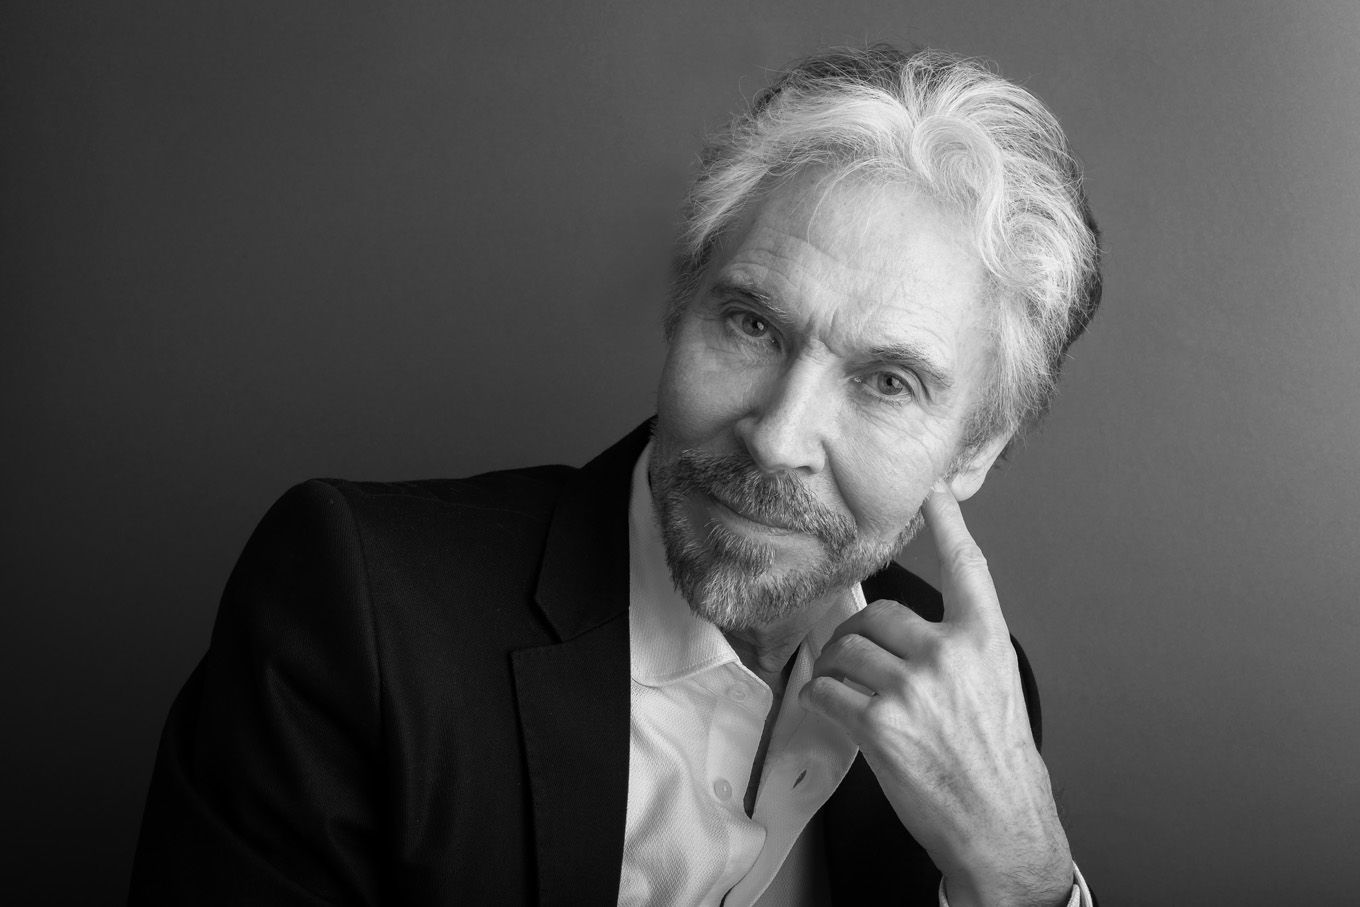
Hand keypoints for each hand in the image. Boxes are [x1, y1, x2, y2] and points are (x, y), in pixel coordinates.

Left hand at [800, 484, 1072, 905]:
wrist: (1000, 827)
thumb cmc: (998, 765)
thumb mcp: (995, 690)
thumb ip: (957, 651)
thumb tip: (907, 635)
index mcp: (984, 642)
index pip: (967, 567)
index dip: (949, 524)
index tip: (935, 491)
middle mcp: (948, 655)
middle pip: (878, 614)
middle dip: (858, 636)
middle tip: (856, 659)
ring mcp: (911, 688)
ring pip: (846, 651)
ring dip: (836, 669)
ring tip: (848, 692)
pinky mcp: (878, 723)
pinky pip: (826, 691)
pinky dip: (822, 700)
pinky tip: (835, 712)